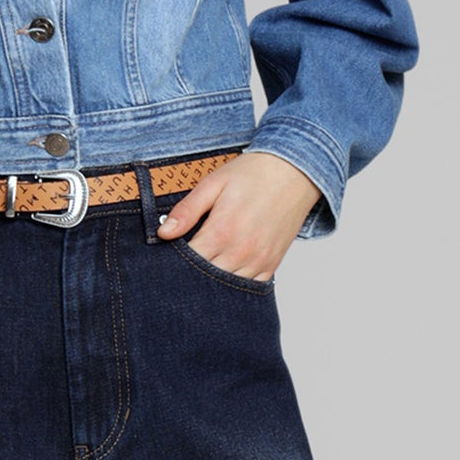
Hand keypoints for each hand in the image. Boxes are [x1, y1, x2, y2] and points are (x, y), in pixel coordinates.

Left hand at [153, 148, 319, 278]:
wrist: (294, 172)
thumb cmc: (253, 174)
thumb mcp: (213, 183)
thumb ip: (187, 210)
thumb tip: (164, 233)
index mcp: (222, 231)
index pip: (189, 262)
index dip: (174, 263)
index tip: (166, 260)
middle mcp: (241, 251)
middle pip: (206, 279)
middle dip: (190, 276)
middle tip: (179, 270)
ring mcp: (259, 260)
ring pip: (227, 288)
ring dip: (212, 284)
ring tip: (201, 273)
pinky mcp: (272, 264)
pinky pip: (250, 287)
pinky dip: (235, 286)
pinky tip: (225, 276)